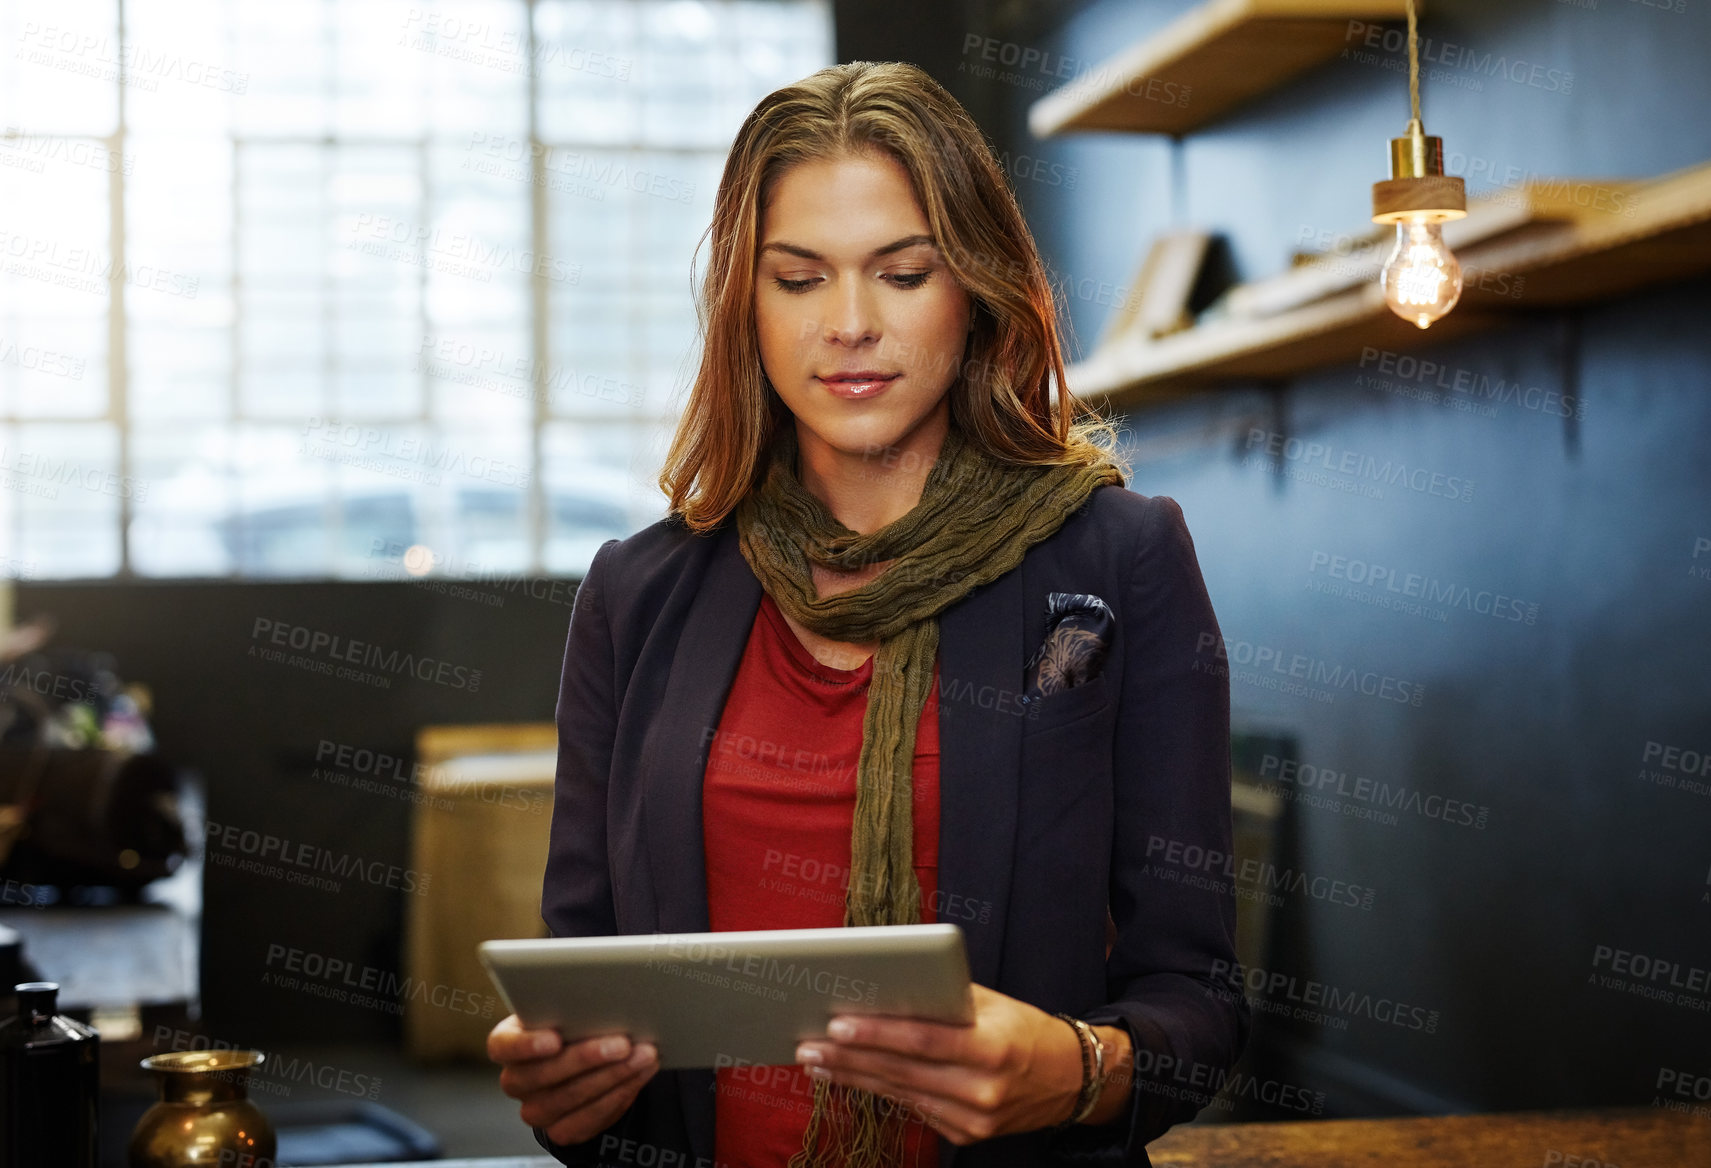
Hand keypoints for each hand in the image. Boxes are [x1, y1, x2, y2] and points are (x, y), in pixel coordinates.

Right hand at [488, 1013, 658, 1145]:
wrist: (581, 1063)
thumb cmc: (571, 1024)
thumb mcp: (566, 1009)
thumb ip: (573, 1006)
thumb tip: (607, 996)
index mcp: (506, 1043)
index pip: (504, 1046)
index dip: (527, 1045)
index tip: (555, 1039)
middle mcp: (515, 1080)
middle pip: (544, 1074)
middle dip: (587, 1058)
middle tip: (623, 1042)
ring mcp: (535, 1110)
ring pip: (570, 1098)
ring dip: (612, 1075)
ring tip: (643, 1055)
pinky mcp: (560, 1130)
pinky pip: (589, 1118)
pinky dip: (620, 1093)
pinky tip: (639, 1073)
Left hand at [792, 983, 1121, 1144]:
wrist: (1069, 1080)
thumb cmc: (1023, 1028)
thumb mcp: (991, 1002)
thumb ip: (943, 997)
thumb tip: (885, 983)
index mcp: (992, 1047)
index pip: (922, 1040)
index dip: (877, 1034)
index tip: (836, 1024)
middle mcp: (983, 1088)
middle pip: (902, 1071)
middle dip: (849, 1058)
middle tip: (807, 1044)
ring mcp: (974, 1119)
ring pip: (901, 1093)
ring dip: (853, 1077)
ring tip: (816, 1061)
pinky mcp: (966, 1135)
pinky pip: (913, 1108)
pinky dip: (879, 1090)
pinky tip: (849, 1077)